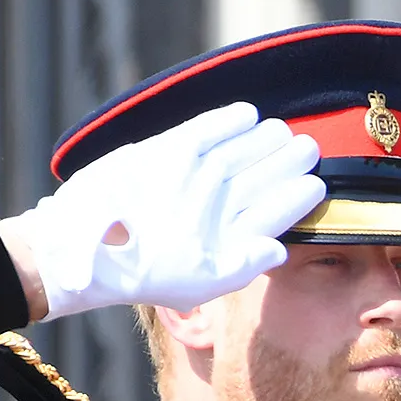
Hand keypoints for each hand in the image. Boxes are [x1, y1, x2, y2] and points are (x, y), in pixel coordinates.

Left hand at [0, 103, 325, 320]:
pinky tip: (247, 113)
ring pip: (242, 150)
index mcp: (228, 239)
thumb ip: (243, 267)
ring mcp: (192, 174)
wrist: (84, 252)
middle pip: (264, 174)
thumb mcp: (200, 287)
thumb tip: (280, 249)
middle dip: (290, 160)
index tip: (315, 185)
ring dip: (268, 139)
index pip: (276, 210)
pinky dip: (230, 119)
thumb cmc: (144, 273)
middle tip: (308, 149)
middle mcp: (215, 202)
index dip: (299, 196)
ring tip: (283, 134)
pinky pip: (208, 128)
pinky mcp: (166, 151)